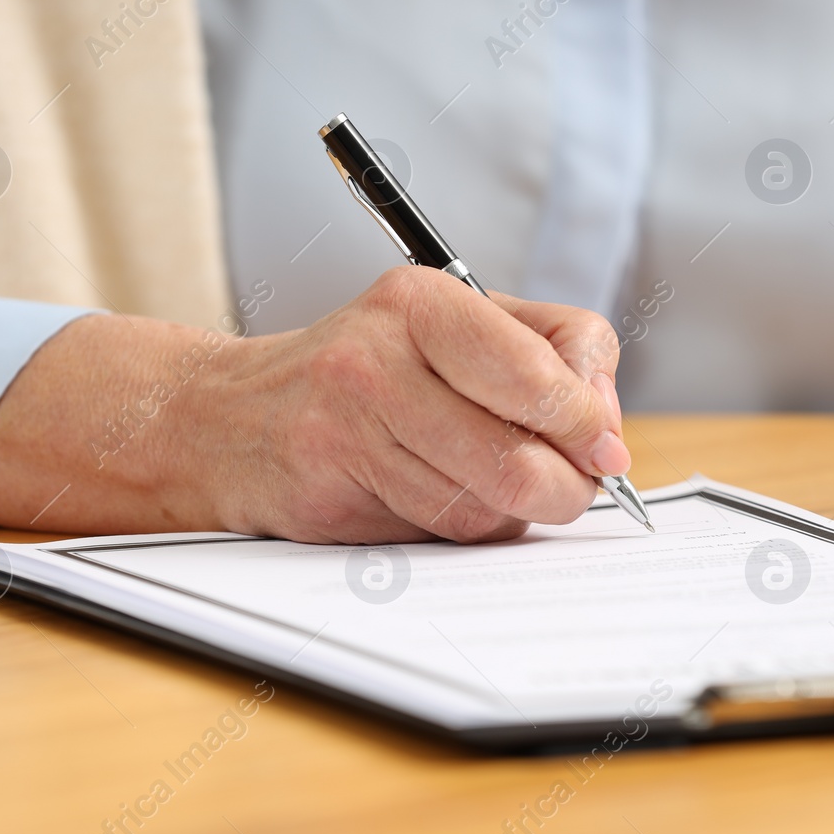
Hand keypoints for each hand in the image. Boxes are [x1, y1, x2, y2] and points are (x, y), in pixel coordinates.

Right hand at [0, 267, 629, 542]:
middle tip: (577, 486)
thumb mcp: (452, 321)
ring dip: (515, 512)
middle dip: (566, 486)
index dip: (587, 419)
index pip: (537, 368)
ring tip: (502, 485)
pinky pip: (439, 533)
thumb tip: (608, 430)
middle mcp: (376, 358)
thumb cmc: (361, 367)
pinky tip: (443, 494)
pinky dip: (464, 526)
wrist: (225, 417)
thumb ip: (545, 351)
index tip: (606, 446)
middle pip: (518, 455)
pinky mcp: (330, 494)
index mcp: (420, 301)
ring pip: (482, 505)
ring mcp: (346, 430)